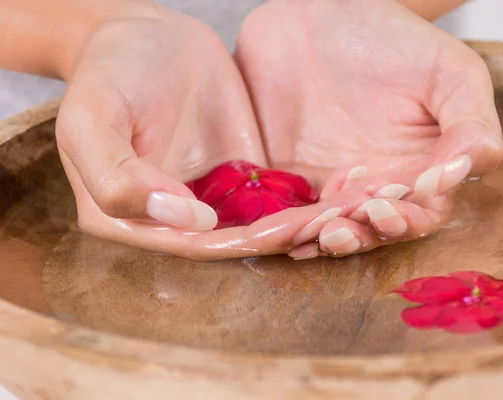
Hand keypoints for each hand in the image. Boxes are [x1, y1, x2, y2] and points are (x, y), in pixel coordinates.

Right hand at [55, 2, 341, 259]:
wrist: (144, 34)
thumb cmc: (110, 72)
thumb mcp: (94, 120)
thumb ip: (119, 178)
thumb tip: (189, 221)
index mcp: (132, 221)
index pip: (194, 247)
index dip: (245, 244)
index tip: (293, 228)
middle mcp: (176, 220)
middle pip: (238, 242)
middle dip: (290, 235)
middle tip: (338, 220)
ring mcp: (213, 198)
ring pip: (264, 223)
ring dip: (307, 222)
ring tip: (352, 208)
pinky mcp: (242, 177)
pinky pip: (276, 196)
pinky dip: (308, 198)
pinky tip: (345, 189)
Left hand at [235, 0, 502, 258]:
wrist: (321, 10)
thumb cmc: (395, 37)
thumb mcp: (451, 73)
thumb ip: (471, 127)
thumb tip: (460, 177)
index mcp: (419, 169)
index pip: (420, 214)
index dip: (405, 222)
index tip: (385, 208)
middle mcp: (374, 184)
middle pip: (367, 230)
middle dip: (353, 236)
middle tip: (336, 230)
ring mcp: (328, 183)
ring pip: (322, 228)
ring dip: (311, 239)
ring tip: (299, 236)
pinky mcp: (287, 175)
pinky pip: (283, 208)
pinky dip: (277, 226)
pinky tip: (270, 234)